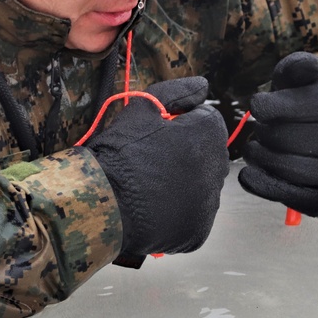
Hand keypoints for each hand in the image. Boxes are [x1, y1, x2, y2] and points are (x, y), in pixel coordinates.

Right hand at [87, 77, 228, 265]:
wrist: (102, 204)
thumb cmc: (120, 153)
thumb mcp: (141, 109)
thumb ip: (177, 91)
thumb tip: (203, 86)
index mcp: (206, 137)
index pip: (208, 120)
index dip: (182, 122)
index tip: (160, 130)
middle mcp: (215, 171)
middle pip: (209, 153)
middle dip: (188, 150)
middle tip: (153, 156)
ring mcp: (208, 205)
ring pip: (203, 184)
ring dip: (186, 180)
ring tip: (152, 183)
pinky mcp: (198, 231)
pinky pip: (195, 214)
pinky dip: (180, 209)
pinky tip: (156, 205)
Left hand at [237, 52, 317, 217]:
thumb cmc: (309, 103)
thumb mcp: (303, 79)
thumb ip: (298, 67)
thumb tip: (309, 66)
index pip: (280, 107)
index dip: (261, 106)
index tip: (261, 106)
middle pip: (279, 138)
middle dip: (262, 132)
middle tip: (264, 129)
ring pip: (281, 166)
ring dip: (257, 156)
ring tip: (259, 147)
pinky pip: (283, 197)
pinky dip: (258, 183)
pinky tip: (252, 172)